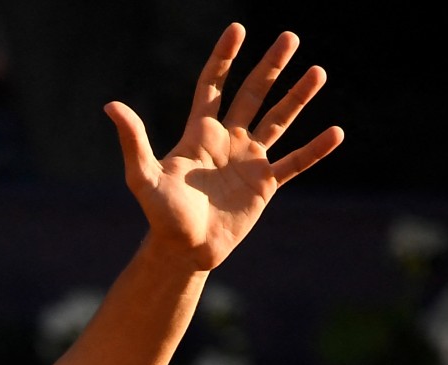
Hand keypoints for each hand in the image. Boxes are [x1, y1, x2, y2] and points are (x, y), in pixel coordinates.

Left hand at [105, 24, 342, 271]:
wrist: (184, 251)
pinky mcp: (265, 185)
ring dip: (298, 97)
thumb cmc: (160, 215)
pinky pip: (295, 162)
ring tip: (318, 71)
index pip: (212, 86)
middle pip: (252, 94)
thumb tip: (110, 105)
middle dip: (270, 66)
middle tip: (290, 37)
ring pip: (278, 120)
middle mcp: (227, 140)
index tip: (237, 29)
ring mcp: (248, 161)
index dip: (224, 58)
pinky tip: (336, 132)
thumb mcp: (143, 176)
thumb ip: (133, 141)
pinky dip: (315, 149)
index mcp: (199, 133)